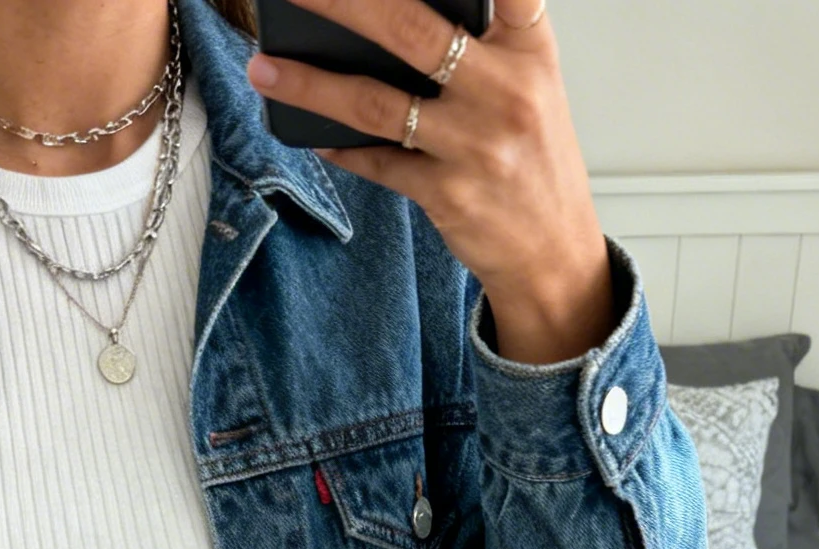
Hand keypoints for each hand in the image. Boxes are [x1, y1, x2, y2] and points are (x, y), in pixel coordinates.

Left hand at [247, 0, 614, 366]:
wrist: (553, 254)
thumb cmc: (533, 160)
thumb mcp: (533, 86)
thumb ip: (486, 41)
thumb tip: (388, 18)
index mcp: (530, 51)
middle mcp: (506, 91)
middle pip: (410, 29)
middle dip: (342, 3)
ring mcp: (474, 145)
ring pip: (375, 102)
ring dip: (310, 84)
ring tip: (264, 67)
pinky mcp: (447, 194)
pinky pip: (375, 161)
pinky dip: (338, 146)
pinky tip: (308, 132)